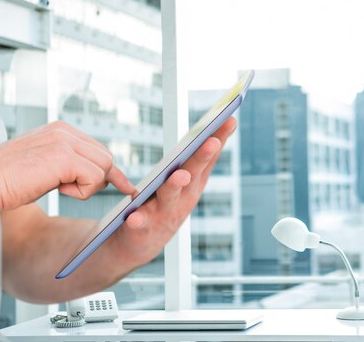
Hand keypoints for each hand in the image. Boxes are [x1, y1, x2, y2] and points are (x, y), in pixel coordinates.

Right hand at [0, 121, 134, 213]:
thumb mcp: (46, 165)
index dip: (110, 170)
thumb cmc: (10, 181)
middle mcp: (65, 131)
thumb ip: (70, 163)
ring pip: (104, 167)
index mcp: (60, 130)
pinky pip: (95, 178)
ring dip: (88, 186)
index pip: (98, 149)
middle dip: (101, 179)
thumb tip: (98, 175)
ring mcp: (65, 142)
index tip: (126, 186)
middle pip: (106, 157)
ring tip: (61, 188)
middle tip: (75, 190)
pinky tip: (60, 190)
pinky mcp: (64, 157)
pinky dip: (83, 192)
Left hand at [109, 117, 236, 264]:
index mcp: (193, 183)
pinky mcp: (144, 228)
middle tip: (211, 141)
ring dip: (175, 185)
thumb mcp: (184, 182)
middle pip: (194, 173)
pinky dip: (139, 220)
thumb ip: (196, 161)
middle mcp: (184, 198)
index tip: (229, 120)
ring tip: (180, 175)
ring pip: (170, 196)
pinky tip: (133, 217)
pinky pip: (141, 223)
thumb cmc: (164, 205)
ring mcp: (165, 213)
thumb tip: (215, 130)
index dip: (219, 139)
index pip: (208, 157)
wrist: (140, 243)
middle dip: (202, 158)